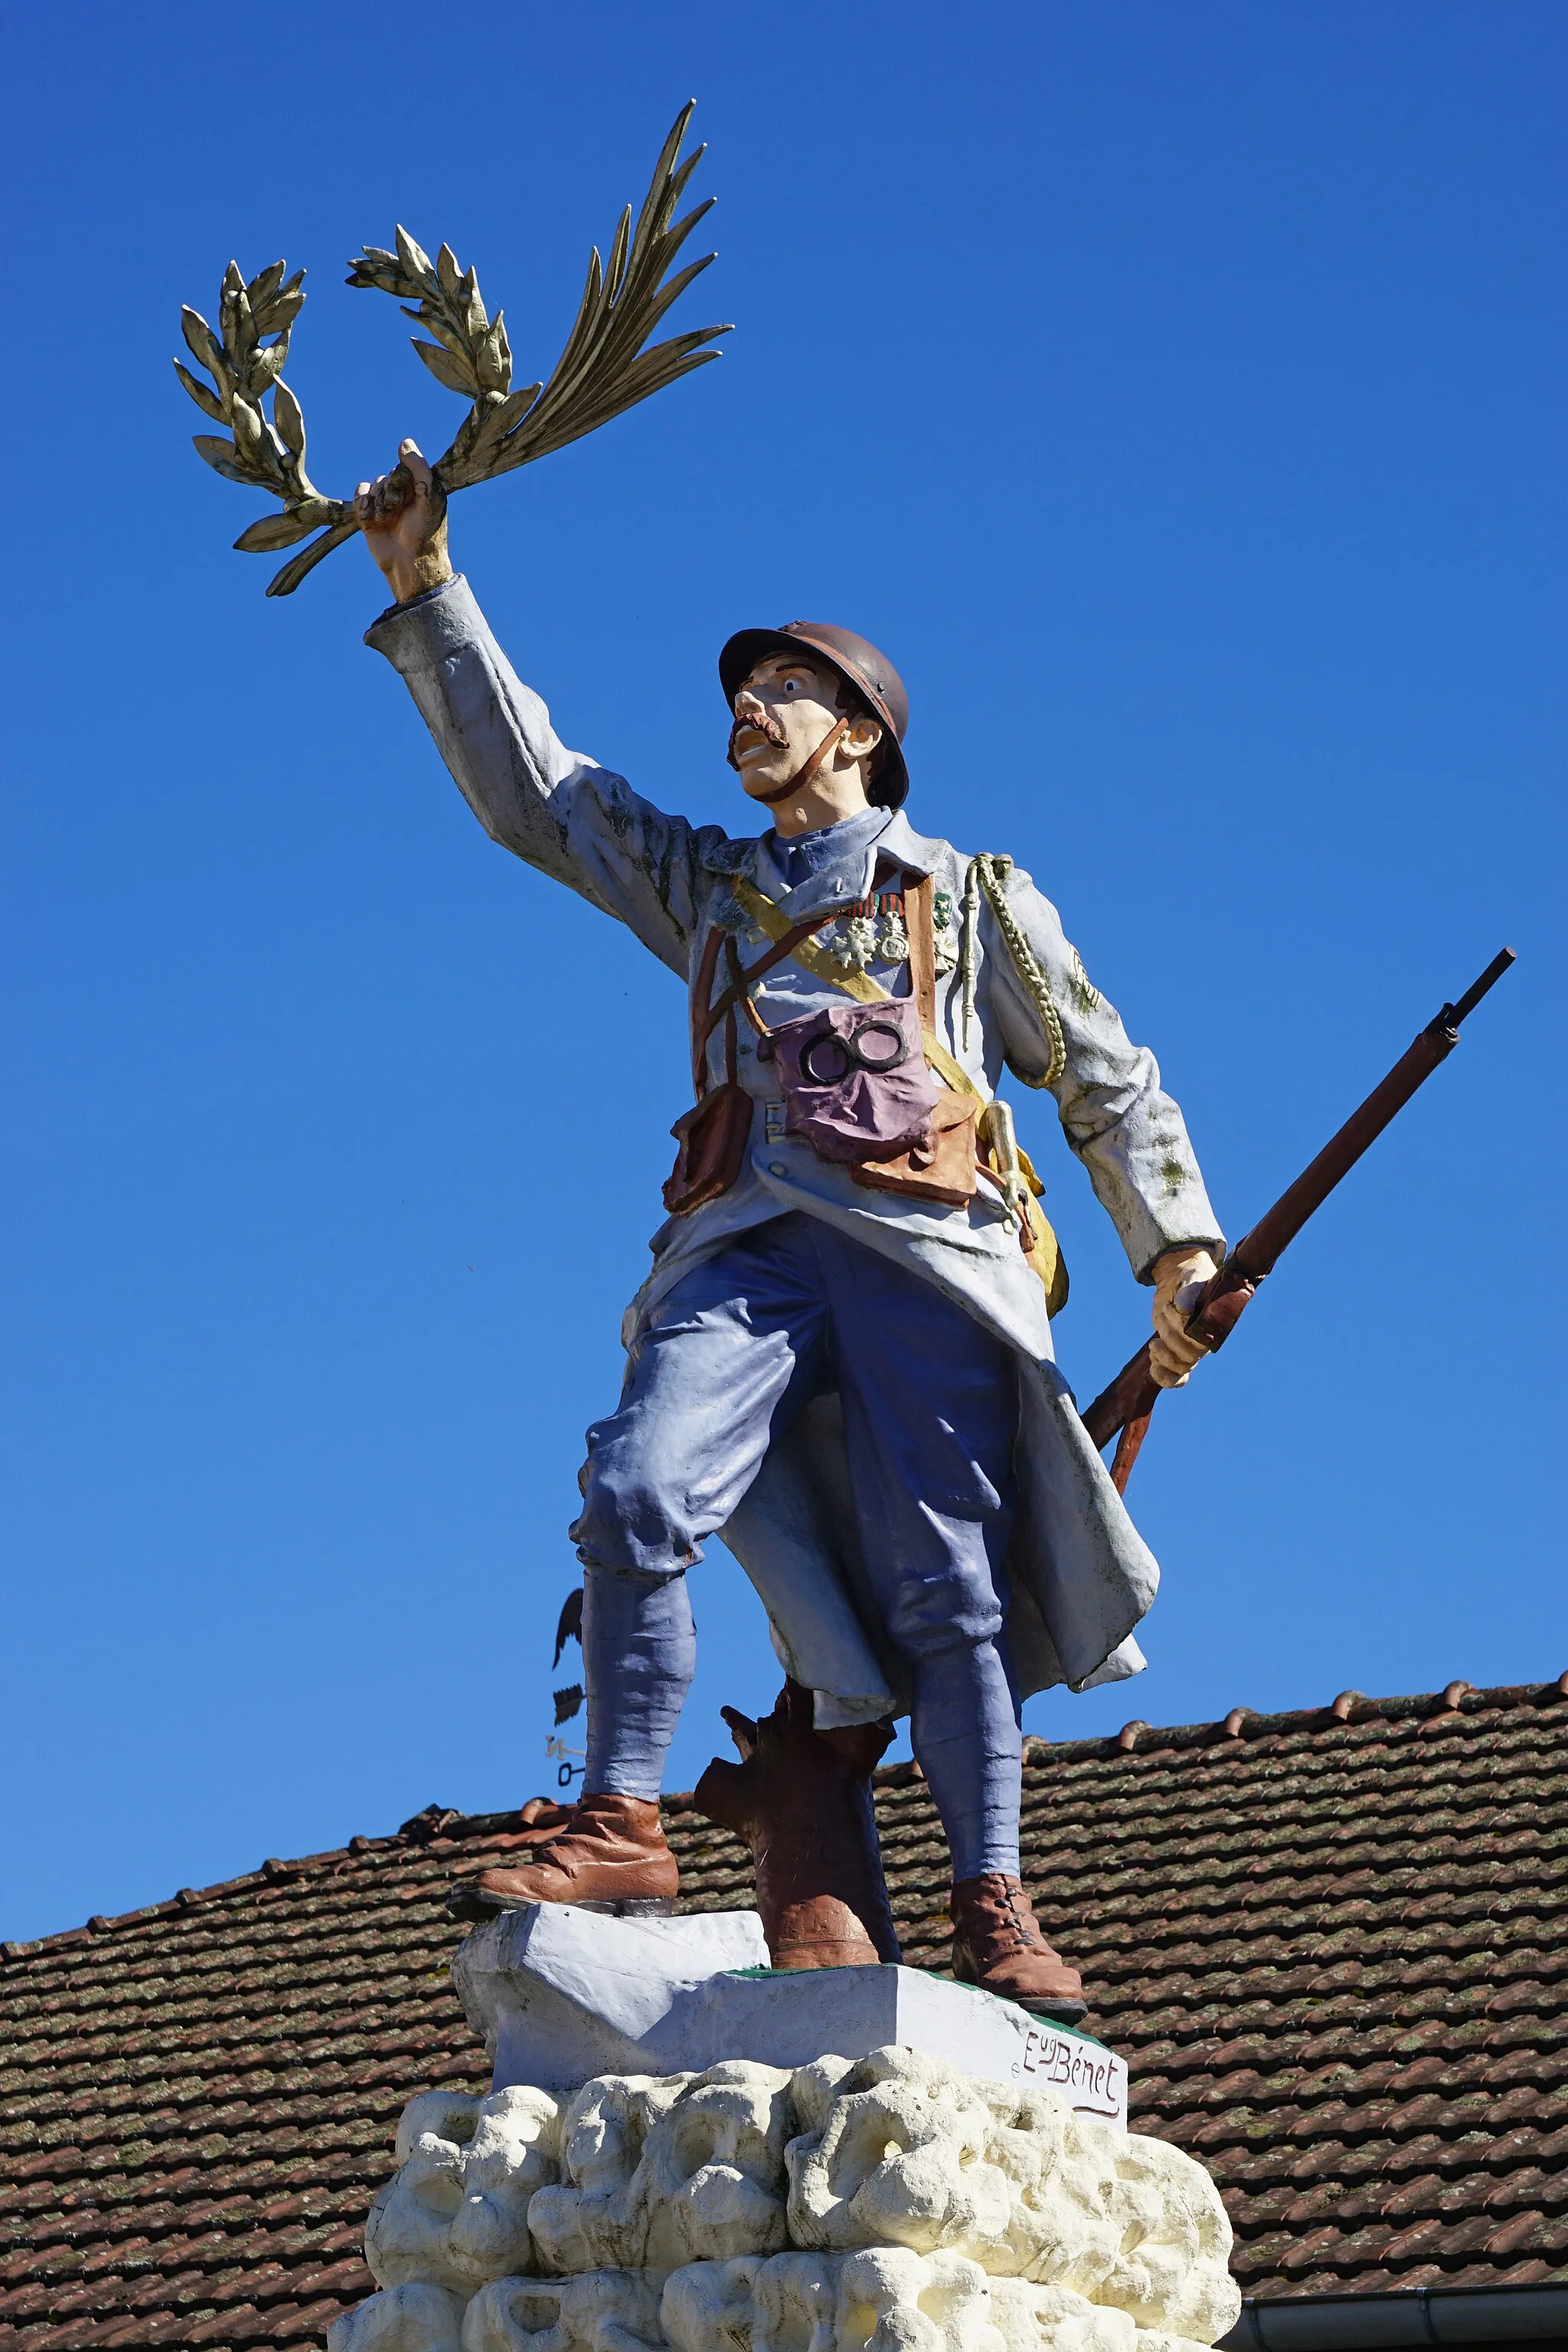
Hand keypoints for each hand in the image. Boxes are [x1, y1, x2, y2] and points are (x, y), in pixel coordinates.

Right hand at [356, 439, 452, 602]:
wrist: (410, 564)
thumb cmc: (426, 533)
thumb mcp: (431, 498)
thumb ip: (421, 468)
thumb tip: (404, 442)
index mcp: (420, 487)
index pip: (403, 466)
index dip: (402, 478)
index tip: (411, 493)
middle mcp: (403, 493)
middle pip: (386, 476)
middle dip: (389, 492)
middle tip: (398, 510)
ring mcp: (385, 503)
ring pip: (372, 485)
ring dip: (377, 502)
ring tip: (386, 520)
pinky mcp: (369, 514)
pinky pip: (359, 495)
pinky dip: (362, 505)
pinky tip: (371, 520)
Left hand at [1149, 1246, 1219, 1388]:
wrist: (1181, 1280)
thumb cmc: (1190, 1280)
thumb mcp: (1191, 1281)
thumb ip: (1188, 1295)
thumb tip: (1183, 1310)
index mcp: (1213, 1327)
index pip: (1201, 1342)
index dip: (1181, 1329)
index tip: (1171, 1306)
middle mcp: (1203, 1342)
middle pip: (1189, 1357)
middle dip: (1169, 1337)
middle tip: (1162, 1314)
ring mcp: (1189, 1350)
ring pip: (1180, 1368)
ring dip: (1163, 1356)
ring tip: (1154, 1341)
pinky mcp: (1174, 1354)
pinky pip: (1175, 1378)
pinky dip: (1163, 1377)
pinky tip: (1153, 1366)